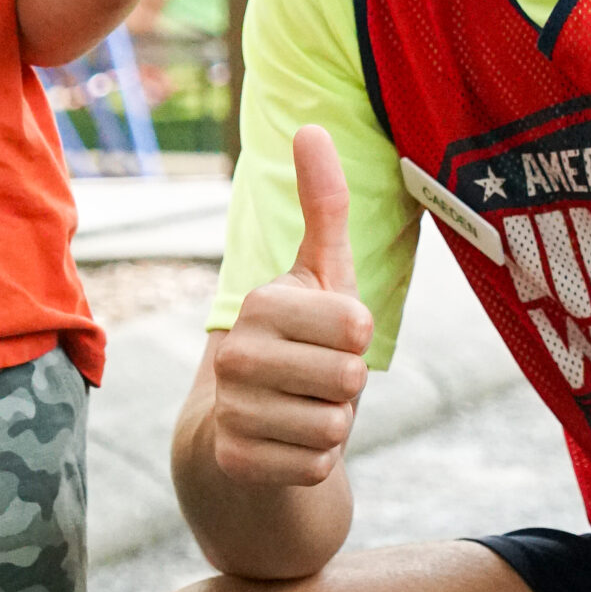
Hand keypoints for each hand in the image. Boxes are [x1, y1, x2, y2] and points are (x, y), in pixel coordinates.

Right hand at [213, 125, 373, 486]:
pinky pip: (316, 465)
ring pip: (334, 427)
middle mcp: (237, 353)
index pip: (357, 326)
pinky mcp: (236, 459)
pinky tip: (289, 441)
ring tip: (304, 407)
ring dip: (333, 424)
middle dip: (348, 387)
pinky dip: (316, 460)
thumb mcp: (320, 272)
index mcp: (262, 302)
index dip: (358, 337)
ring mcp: (232, 409)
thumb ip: (323, 205)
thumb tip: (310, 126)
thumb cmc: (300, 338)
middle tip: (319, 379)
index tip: (331, 335)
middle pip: (349, 380)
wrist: (245, 421)